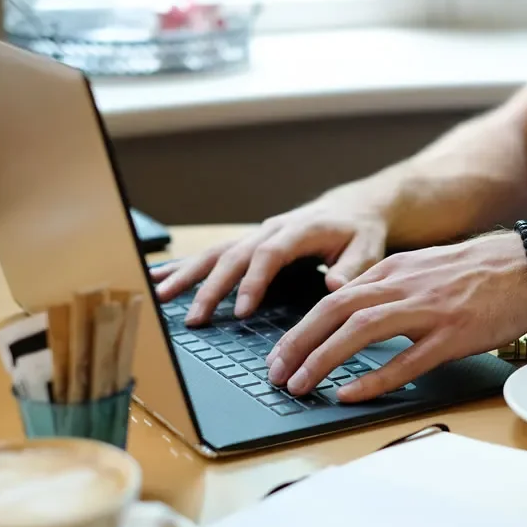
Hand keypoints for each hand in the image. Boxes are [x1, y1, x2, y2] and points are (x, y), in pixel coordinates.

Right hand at [150, 198, 388, 325]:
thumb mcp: (368, 248)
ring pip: (216, 253)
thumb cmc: (360, 231)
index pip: (270, 254)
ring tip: (159, 297)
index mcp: (299, 230)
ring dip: (187, 275)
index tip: (241, 310)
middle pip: (234, 256)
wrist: (352, 208)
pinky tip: (158, 277)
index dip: (253, 281)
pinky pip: (213, 254)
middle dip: (211, 287)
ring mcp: (256, 234)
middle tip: (195, 318)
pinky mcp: (248, 243)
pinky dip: (185, 266)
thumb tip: (334, 286)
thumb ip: (353, 268)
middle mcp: (271, 229)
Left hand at [265, 231, 526, 401]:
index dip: (299, 330)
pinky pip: (406, 360)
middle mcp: (401, 286)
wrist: (526, 265)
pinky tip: (350, 393)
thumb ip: (386, 289)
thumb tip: (350, 315)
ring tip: (300, 386)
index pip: (330, 299)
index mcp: (391, 271)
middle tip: (275, 374)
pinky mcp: (452, 335)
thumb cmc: (475, 272)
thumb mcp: (420, 270)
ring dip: (323, 360)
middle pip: (333, 312)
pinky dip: (374, 378)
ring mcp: (427, 310)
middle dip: (297, 345)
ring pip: (360, 331)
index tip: (279, 356)